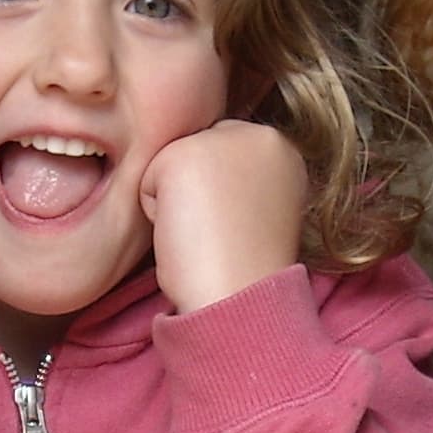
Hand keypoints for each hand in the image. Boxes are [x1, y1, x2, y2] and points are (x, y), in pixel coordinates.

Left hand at [140, 120, 305, 311]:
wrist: (241, 297)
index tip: (237, 229)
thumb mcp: (262, 209)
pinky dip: (156, 213)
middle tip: (221, 233)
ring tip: (206, 234)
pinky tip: (187, 233)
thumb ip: (246, 179)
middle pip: (199, 151)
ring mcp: (224, 139)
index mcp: (284, 149)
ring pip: (172, 163)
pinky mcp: (185, 153)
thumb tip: (209, 176)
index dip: (220, 196)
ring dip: (177, 202)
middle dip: (199, 191)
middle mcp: (261, 135)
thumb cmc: (247, 270)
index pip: (226, 153)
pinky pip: (148, 180)